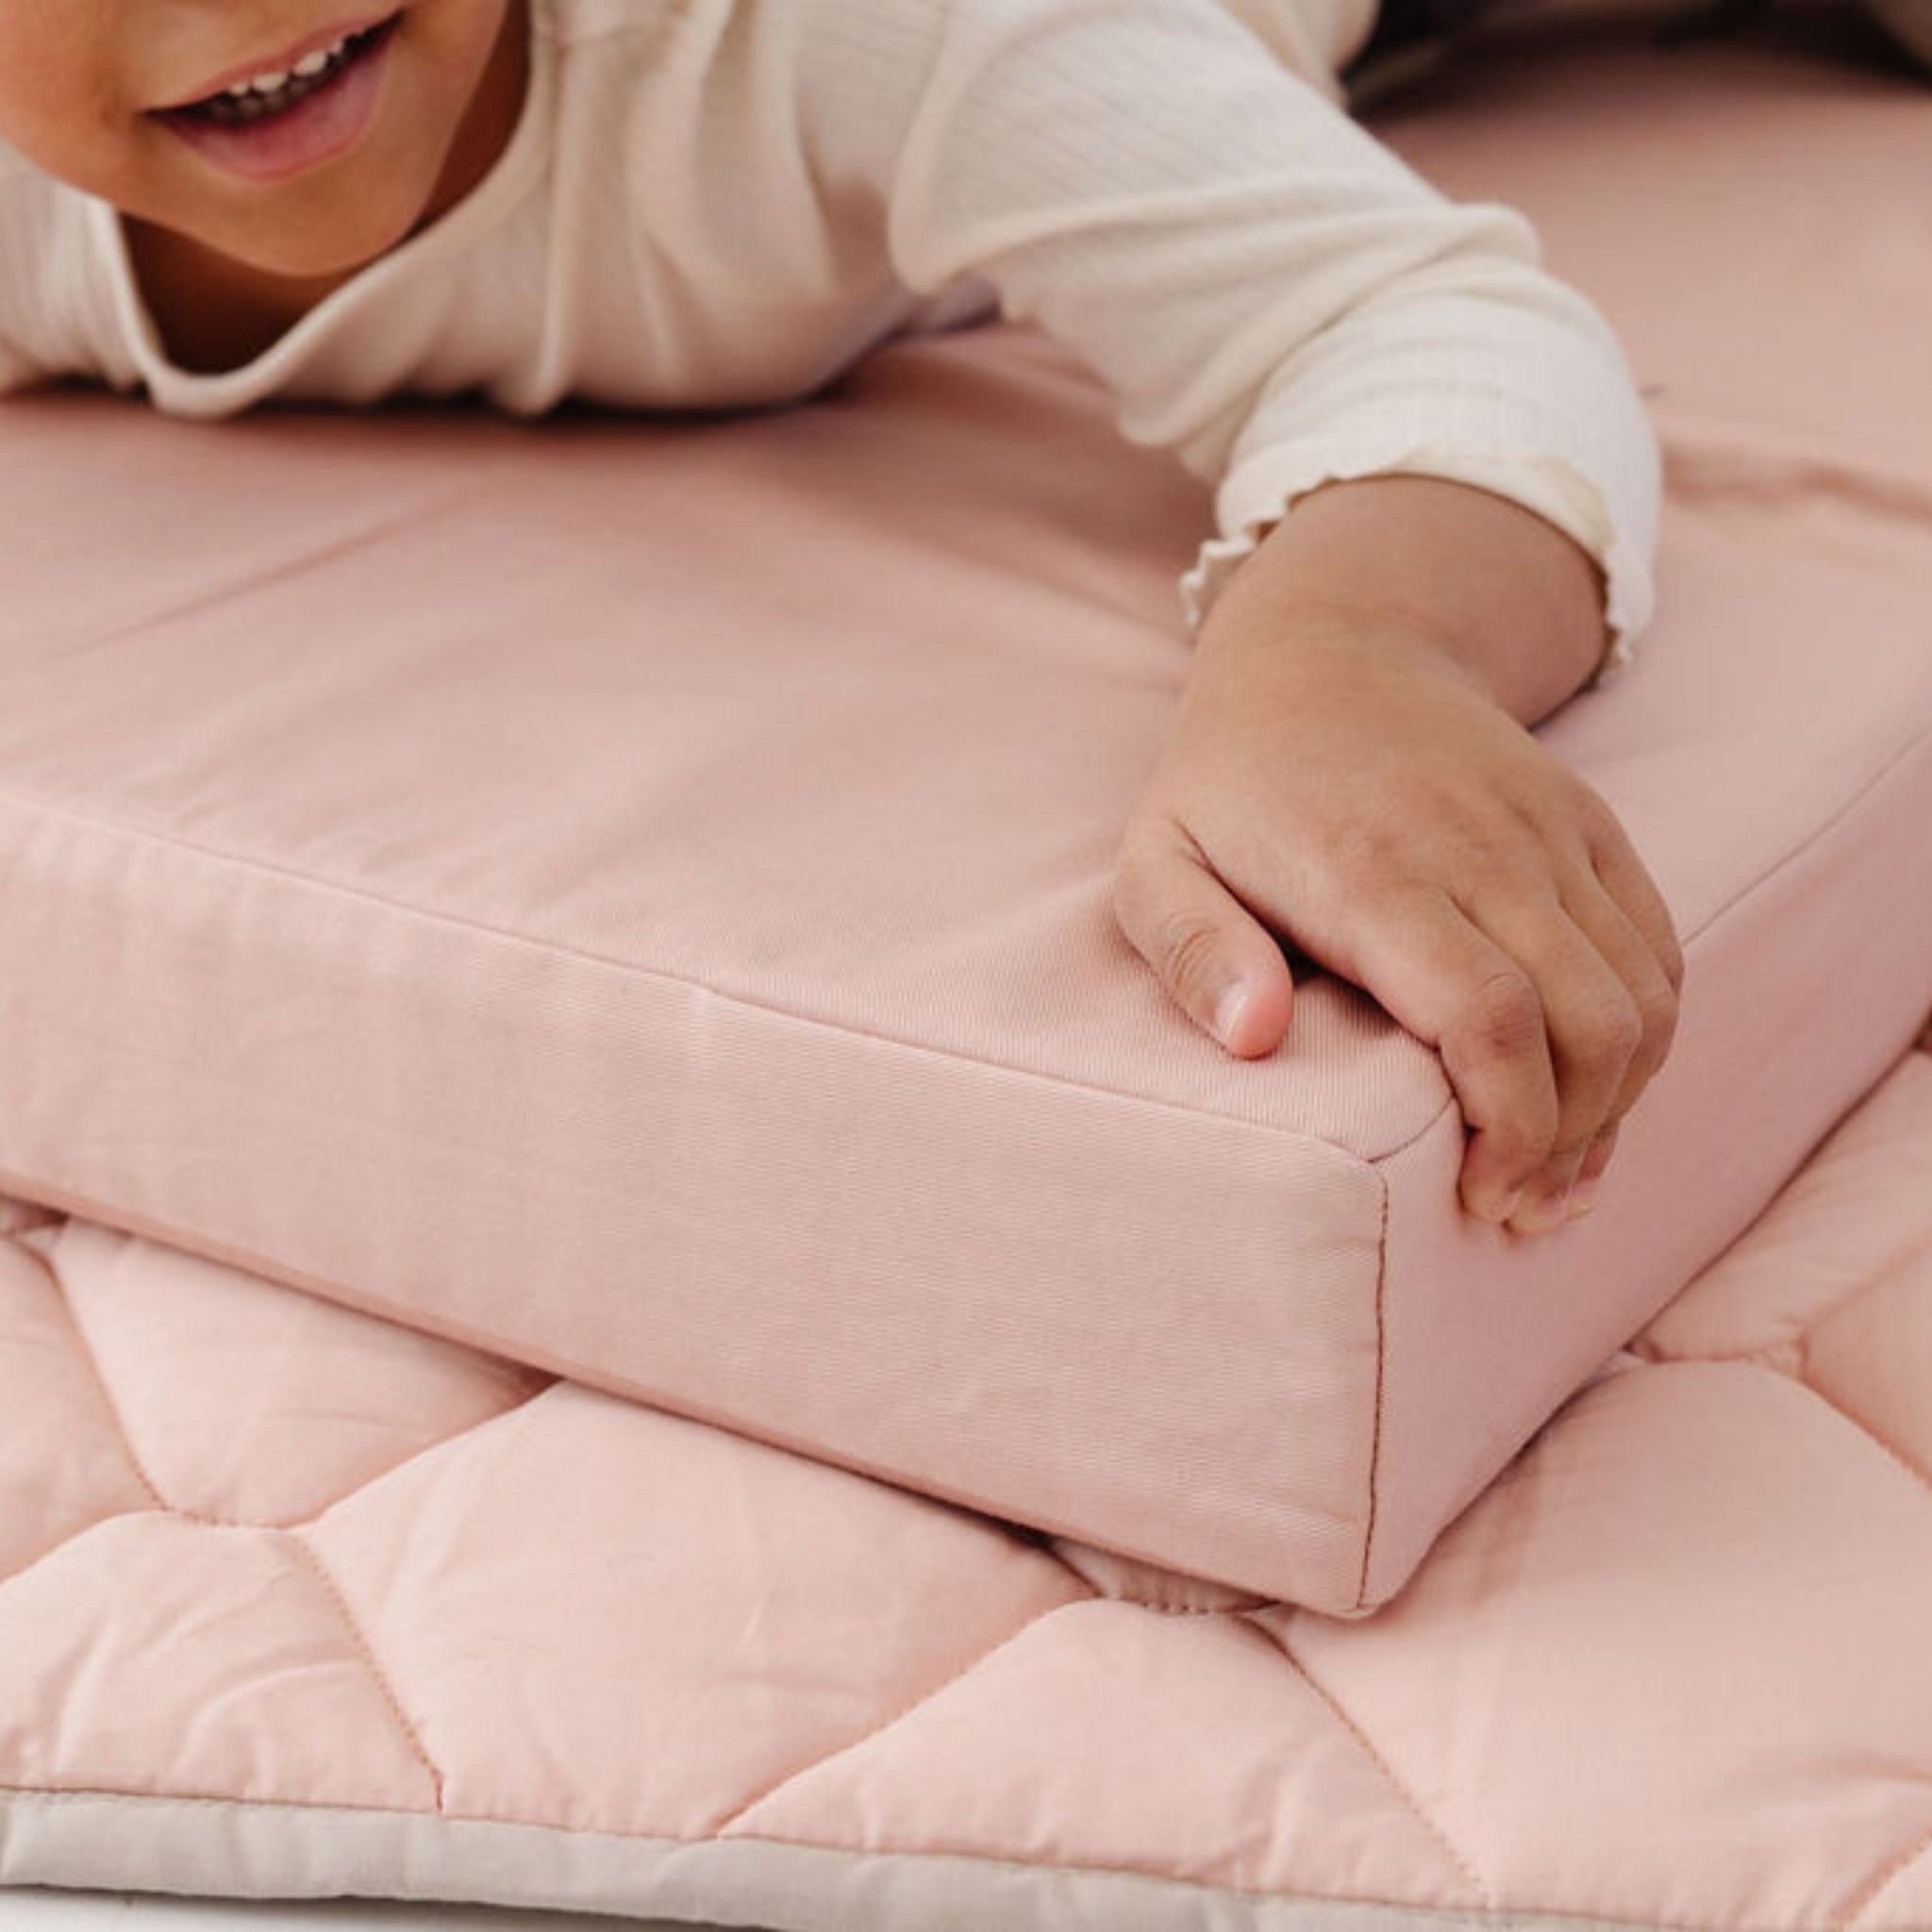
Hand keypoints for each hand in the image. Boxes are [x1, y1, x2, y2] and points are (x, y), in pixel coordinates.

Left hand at [1111, 609, 1683, 1235]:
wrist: (1333, 645)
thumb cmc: (1231, 781)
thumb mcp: (1158, 859)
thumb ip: (1188, 949)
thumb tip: (1253, 1040)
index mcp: (1373, 871)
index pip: (1490, 1016)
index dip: (1510, 1125)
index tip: (1479, 1194)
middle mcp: (1482, 849)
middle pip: (1589, 1022)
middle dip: (1572, 1140)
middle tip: (1518, 1208)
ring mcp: (1548, 831)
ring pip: (1641, 993)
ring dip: (1620, 1102)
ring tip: (1560, 1172)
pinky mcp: (1588, 824)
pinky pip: (1657, 945)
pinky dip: (1648, 1034)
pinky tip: (1599, 1095)